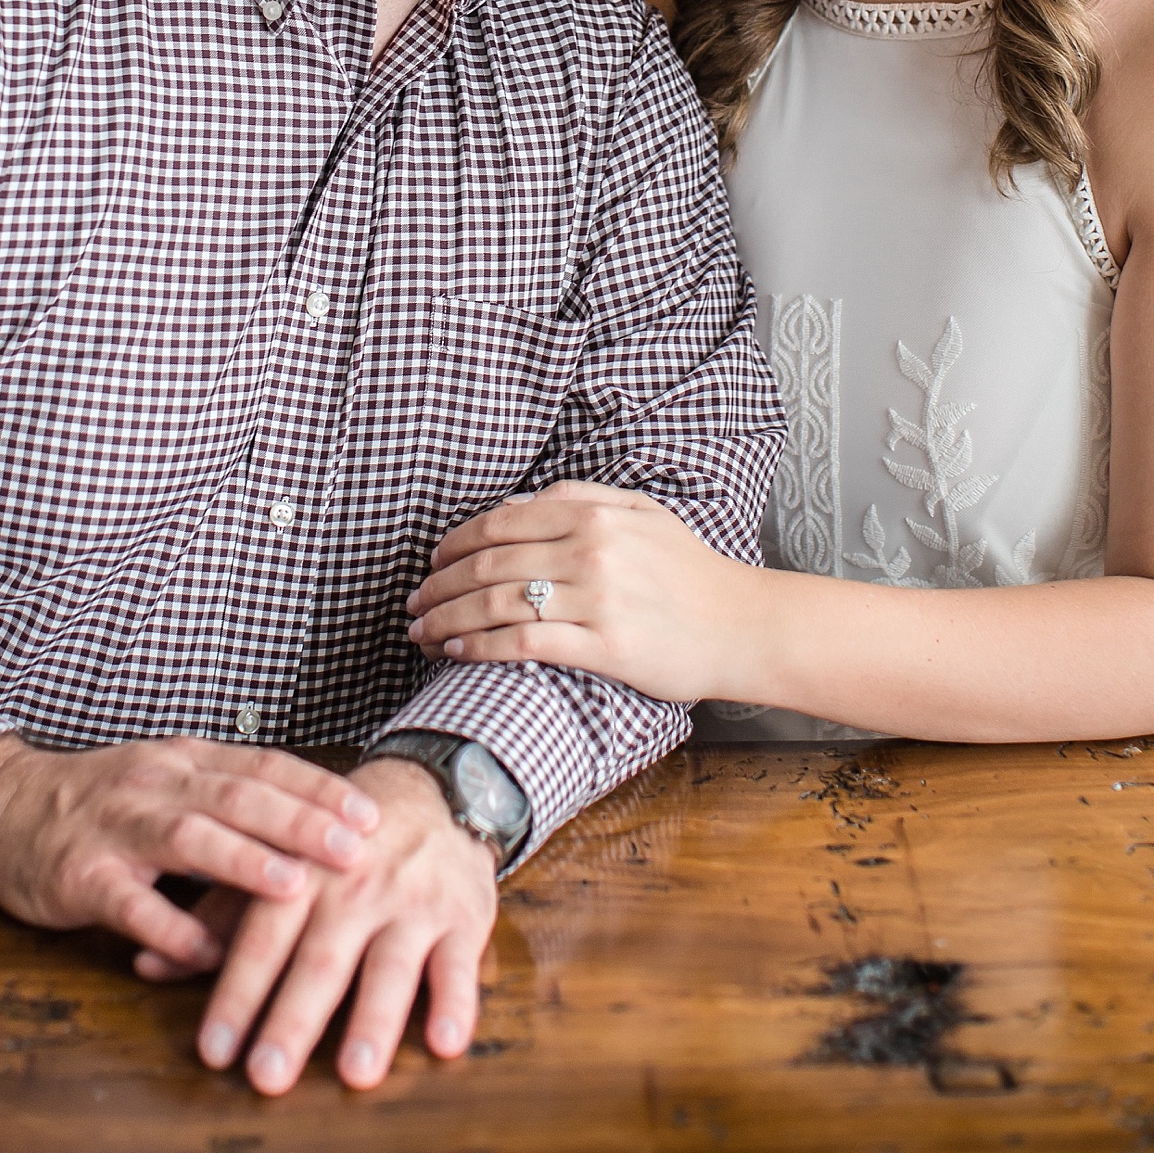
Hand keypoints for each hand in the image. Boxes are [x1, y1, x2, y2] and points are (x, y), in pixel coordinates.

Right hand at [0, 732, 379, 969]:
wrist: (1, 809)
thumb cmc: (100, 802)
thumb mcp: (167, 780)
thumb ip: (227, 794)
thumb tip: (311, 819)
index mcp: (185, 761)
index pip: (264, 766)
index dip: (318, 789)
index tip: (370, 811)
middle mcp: (157, 784)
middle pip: (240, 797)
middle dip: (302, 823)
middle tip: (359, 848)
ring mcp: (117, 829)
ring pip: (190, 838)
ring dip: (246, 863)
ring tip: (296, 886)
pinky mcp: (82, 876)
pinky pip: (131, 904)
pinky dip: (172, 929)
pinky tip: (208, 955)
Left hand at [139, 756, 496, 1093]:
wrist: (430, 790)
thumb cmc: (340, 848)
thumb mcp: (278, 866)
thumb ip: (218, 917)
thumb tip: (145, 962)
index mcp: (302, 877)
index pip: (262, 939)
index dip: (238, 994)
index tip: (213, 1052)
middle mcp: (354, 890)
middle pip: (321, 958)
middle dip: (294, 1018)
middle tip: (267, 1075)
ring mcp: (411, 904)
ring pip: (391, 964)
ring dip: (373, 1018)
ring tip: (355, 1071)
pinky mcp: (463, 916)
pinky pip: (460, 962)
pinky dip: (457, 1002)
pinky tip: (445, 1043)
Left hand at [406, 480, 758, 703]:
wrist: (741, 624)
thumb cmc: (691, 572)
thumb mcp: (642, 513)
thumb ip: (582, 499)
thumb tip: (522, 504)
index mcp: (595, 514)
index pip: (502, 523)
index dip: (456, 543)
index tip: (433, 561)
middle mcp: (591, 550)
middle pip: (490, 563)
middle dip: (440, 585)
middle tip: (412, 603)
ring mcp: (597, 598)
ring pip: (498, 603)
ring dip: (448, 619)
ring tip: (421, 633)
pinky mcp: (604, 645)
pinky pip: (524, 643)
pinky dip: (481, 647)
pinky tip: (456, 653)